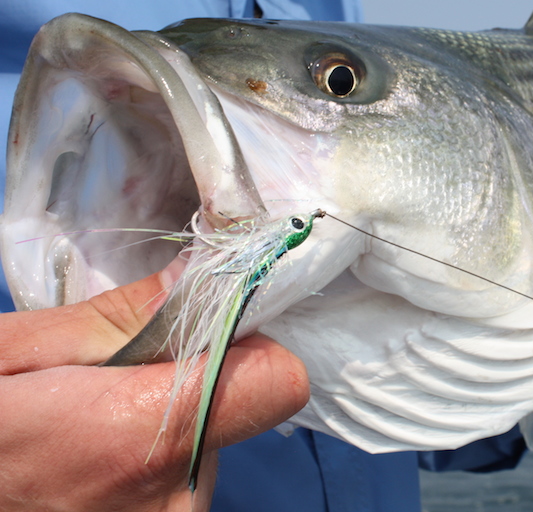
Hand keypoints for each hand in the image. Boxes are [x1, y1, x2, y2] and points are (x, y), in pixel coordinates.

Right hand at [0, 269, 307, 511]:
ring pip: (209, 447)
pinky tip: (91, 462)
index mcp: (139, 439)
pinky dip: (150, 462)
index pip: (277, 380)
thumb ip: (122, 315)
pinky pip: (182, 483)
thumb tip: (201, 273)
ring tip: (89, 426)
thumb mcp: (15, 352)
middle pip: (240, 408)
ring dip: (167, 424)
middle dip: (193, 380)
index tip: (209, 321)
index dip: (253, 342)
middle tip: (115, 378)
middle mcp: (171, 503)